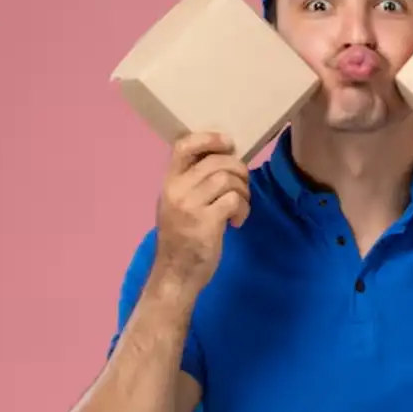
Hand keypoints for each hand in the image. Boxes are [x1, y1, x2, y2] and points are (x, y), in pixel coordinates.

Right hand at [152, 132, 249, 292]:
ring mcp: (190, 206)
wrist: (175, 274)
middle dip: (239, 170)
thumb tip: (224, 159)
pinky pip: (234, 200)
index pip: (183, 145)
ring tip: (239, 207)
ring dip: (243, 192)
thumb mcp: (178, 204)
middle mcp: (176, 190)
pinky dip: (243, 209)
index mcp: (169, 182)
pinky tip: (237, 222)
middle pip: (217, 161)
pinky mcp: (206, 222)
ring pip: (228, 179)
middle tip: (242, 188)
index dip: (209, 138)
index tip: (228, 143)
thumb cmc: (181, 238)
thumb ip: (193, 182)